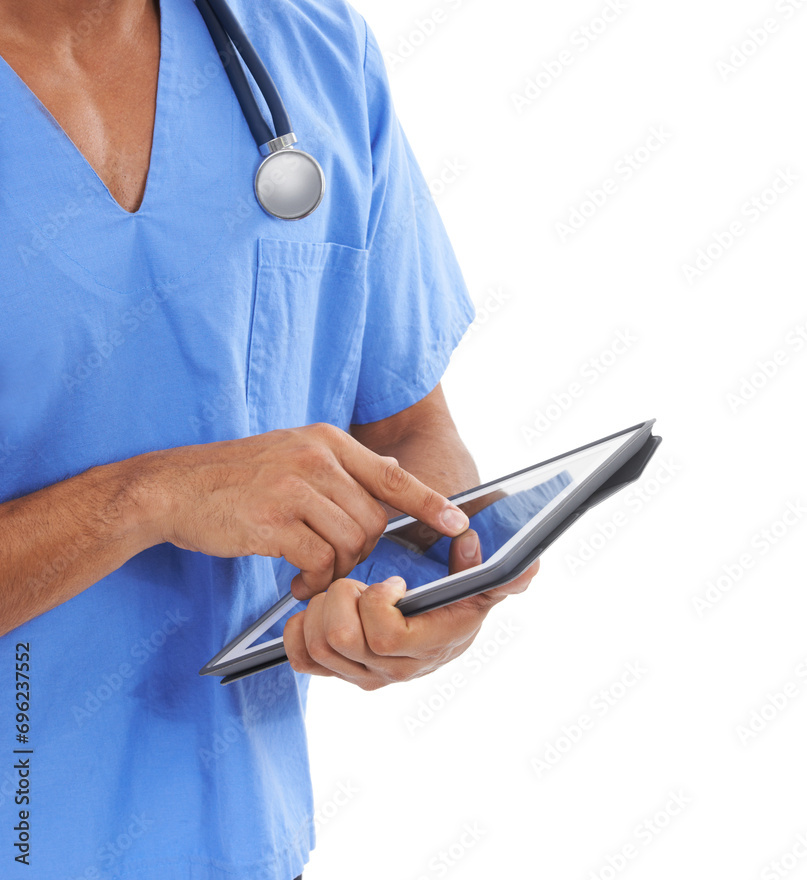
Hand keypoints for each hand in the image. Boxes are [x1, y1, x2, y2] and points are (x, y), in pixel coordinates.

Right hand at [144, 422, 468, 598]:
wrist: (172, 487)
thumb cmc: (235, 478)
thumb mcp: (293, 454)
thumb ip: (339, 469)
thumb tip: (389, 483)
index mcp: (326, 439)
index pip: (392, 474)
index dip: (429, 502)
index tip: (457, 523)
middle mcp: (316, 457)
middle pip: (373, 519)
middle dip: (360, 550)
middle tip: (333, 561)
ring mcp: (294, 487)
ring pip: (350, 542)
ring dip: (336, 567)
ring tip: (310, 572)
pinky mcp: (273, 520)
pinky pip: (319, 560)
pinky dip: (313, 579)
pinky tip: (295, 580)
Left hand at [282, 528, 540, 687]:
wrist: (439, 616)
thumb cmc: (458, 593)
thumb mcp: (484, 582)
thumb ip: (504, 576)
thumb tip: (526, 568)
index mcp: (429, 646)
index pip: (386, 636)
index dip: (377, 603)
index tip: (393, 582)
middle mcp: (394, 670)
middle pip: (342, 638)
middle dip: (342, 597)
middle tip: (359, 581)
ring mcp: (363, 673)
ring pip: (319, 645)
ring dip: (322, 607)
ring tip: (344, 590)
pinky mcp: (338, 671)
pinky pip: (302, 659)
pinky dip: (299, 630)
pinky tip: (318, 608)